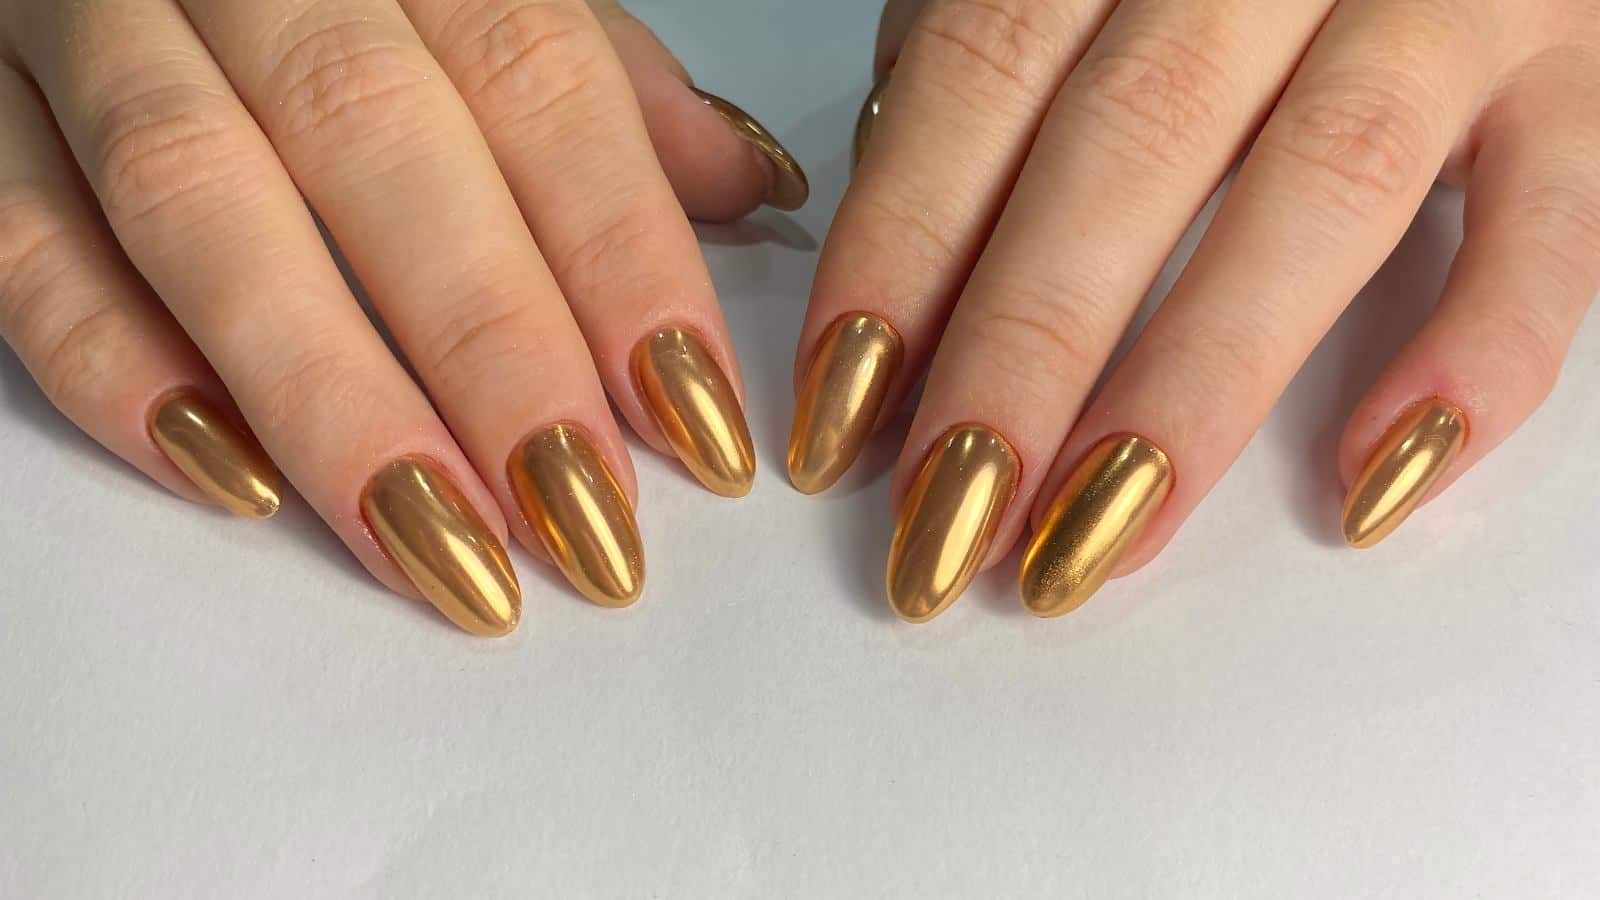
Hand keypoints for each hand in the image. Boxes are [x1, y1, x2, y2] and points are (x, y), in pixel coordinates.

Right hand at [0, 0, 807, 634]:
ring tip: (444, 545)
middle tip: (583, 519)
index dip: (625, 257)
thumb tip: (746, 188)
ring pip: (199, 204)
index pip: (536, 80)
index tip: (697, 423)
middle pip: (378, 145)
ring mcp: (86, 24)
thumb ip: (597, 75)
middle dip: (493, 349)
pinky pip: (21, 239)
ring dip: (330, 394)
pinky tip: (234, 481)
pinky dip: (115, 364)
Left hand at [789, 0, 1599, 620]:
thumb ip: (986, 61)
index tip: (836, 420)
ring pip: (1318, 192)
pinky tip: (1369, 482)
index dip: (899, 252)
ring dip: (1190, 385)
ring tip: (1088, 539)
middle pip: (1130, 149)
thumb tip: (887, 246)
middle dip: (1021, 353)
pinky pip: (1552, 226)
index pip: (982, 77)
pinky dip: (1476, 353)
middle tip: (943, 522)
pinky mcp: (1577, 82)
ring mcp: (1451, 5)